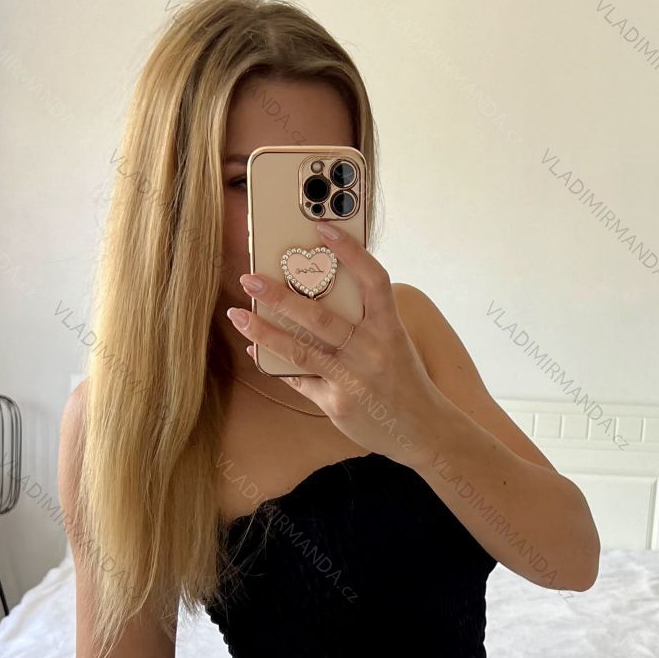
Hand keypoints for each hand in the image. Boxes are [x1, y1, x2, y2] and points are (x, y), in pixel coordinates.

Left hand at [226, 221, 437, 463]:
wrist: (421, 429)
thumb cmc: (403, 379)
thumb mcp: (393, 342)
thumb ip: (363, 321)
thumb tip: (316, 294)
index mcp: (389, 328)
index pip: (373, 281)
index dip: (351, 252)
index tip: (323, 228)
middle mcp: (371, 351)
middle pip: (319, 318)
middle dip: (279, 296)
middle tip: (249, 279)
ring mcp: (352, 379)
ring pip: (300, 350)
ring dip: (263, 332)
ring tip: (238, 315)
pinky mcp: (337, 403)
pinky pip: (299, 379)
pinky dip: (274, 364)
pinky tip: (255, 351)